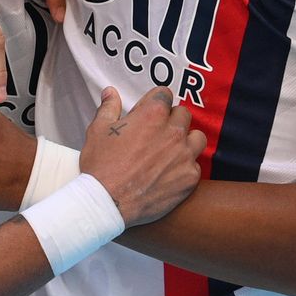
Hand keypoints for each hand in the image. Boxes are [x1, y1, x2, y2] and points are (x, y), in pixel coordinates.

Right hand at [80, 87, 205, 226]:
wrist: (107, 203)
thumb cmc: (100, 166)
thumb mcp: (98, 130)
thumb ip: (109, 107)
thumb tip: (110, 92)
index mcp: (152, 115)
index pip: (164, 94)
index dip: (154, 101)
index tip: (149, 112)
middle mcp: (173, 132)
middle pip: (183, 114)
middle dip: (171, 120)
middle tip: (157, 133)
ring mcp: (184, 155)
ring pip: (197, 138)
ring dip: (186, 140)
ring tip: (171, 151)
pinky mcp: (189, 178)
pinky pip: (196, 165)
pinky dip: (185, 168)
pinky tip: (170, 173)